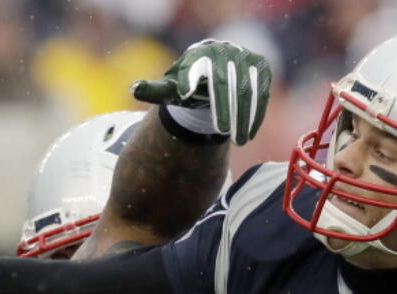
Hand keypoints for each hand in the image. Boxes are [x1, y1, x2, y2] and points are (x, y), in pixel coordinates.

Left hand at [132, 39, 271, 145]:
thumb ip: (154, 91)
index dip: (195, 85)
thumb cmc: (188, 84)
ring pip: (247, 89)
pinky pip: (261, 91)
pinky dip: (257, 112)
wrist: (213, 71)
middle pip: (226, 83)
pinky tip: (250, 131)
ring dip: (245, 116)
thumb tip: (135, 90)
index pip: (200, 71)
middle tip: (224, 132)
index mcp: (200, 53)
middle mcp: (224, 51)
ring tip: (240, 139)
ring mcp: (245, 57)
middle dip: (227, 109)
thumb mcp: (170, 88)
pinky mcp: (260, 67)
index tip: (189, 99)